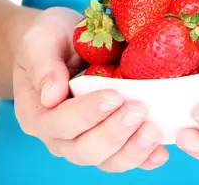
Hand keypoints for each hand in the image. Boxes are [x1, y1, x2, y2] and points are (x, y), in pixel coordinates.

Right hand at [13, 7, 167, 171]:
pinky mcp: (111, 140)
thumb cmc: (51, 38)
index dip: (87, 114)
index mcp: (37, 113)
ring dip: (132, 150)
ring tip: (153, 131)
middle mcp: (59, 136)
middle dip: (113, 134)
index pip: (59, 123)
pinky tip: (161, 151)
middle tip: (138, 110)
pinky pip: (126, 157)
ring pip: (106, 160)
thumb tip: (52, 96)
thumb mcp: (41, 40)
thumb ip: (44, 65)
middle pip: (84, 150)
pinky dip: (145, 158)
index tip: (113, 96)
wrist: (66, 40)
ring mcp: (86, 141)